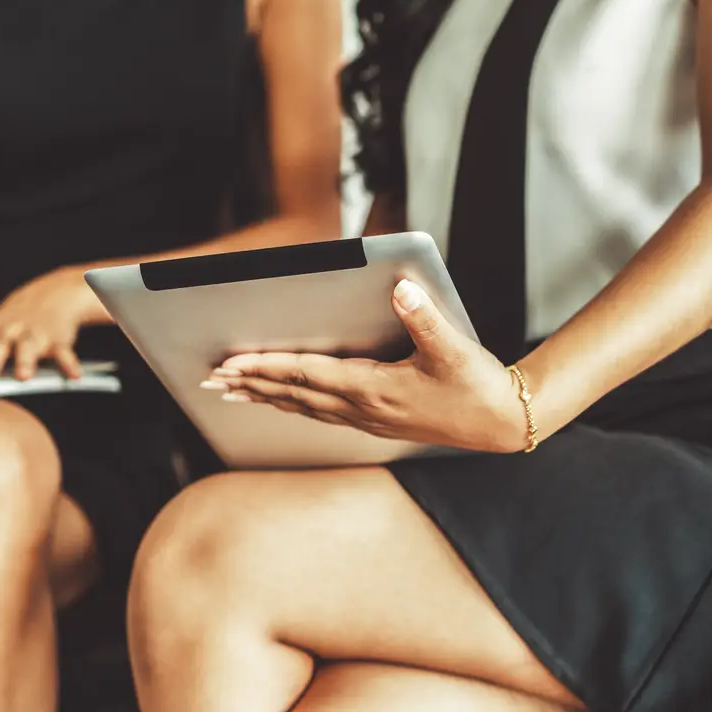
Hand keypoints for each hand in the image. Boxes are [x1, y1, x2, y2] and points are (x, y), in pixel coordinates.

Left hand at [0, 268, 105, 381]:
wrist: (54, 292)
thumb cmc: (7, 321)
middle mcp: (9, 331)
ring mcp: (35, 335)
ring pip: (30, 348)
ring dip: (27, 361)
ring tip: (23, 376)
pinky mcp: (59, 340)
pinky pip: (65, 353)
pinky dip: (69, 363)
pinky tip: (72, 376)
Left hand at [202, 279, 528, 452]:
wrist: (501, 423)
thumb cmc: (478, 386)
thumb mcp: (454, 349)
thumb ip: (425, 317)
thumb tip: (400, 288)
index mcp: (374, 388)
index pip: (305, 375)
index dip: (265, 368)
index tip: (230, 365)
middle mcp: (363, 408)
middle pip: (292, 395)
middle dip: (249, 386)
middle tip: (210, 381)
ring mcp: (368, 418)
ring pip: (302, 407)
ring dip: (265, 397)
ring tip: (231, 393)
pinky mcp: (376, 420)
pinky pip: (320, 413)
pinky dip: (292, 404)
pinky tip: (282, 402)